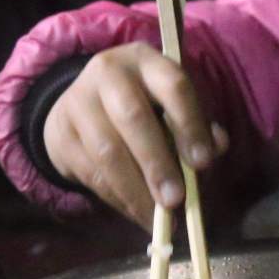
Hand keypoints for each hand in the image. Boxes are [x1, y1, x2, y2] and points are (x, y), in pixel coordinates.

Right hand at [43, 43, 228, 224]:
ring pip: (107, 151)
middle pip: (133, 117)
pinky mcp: (61, 133)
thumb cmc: (143, 104)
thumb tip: (217, 147)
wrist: (83, 102)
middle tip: (176, 200)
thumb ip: (197, 126)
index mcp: (147, 61)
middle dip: (157, 164)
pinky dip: (117, 198)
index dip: (190, 125)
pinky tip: (136, 211)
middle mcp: (109, 72)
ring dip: (135, 191)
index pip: (173, 85)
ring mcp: (78, 101)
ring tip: (157, 218)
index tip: (203, 163)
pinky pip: (91, 172)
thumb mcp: (172, 104)